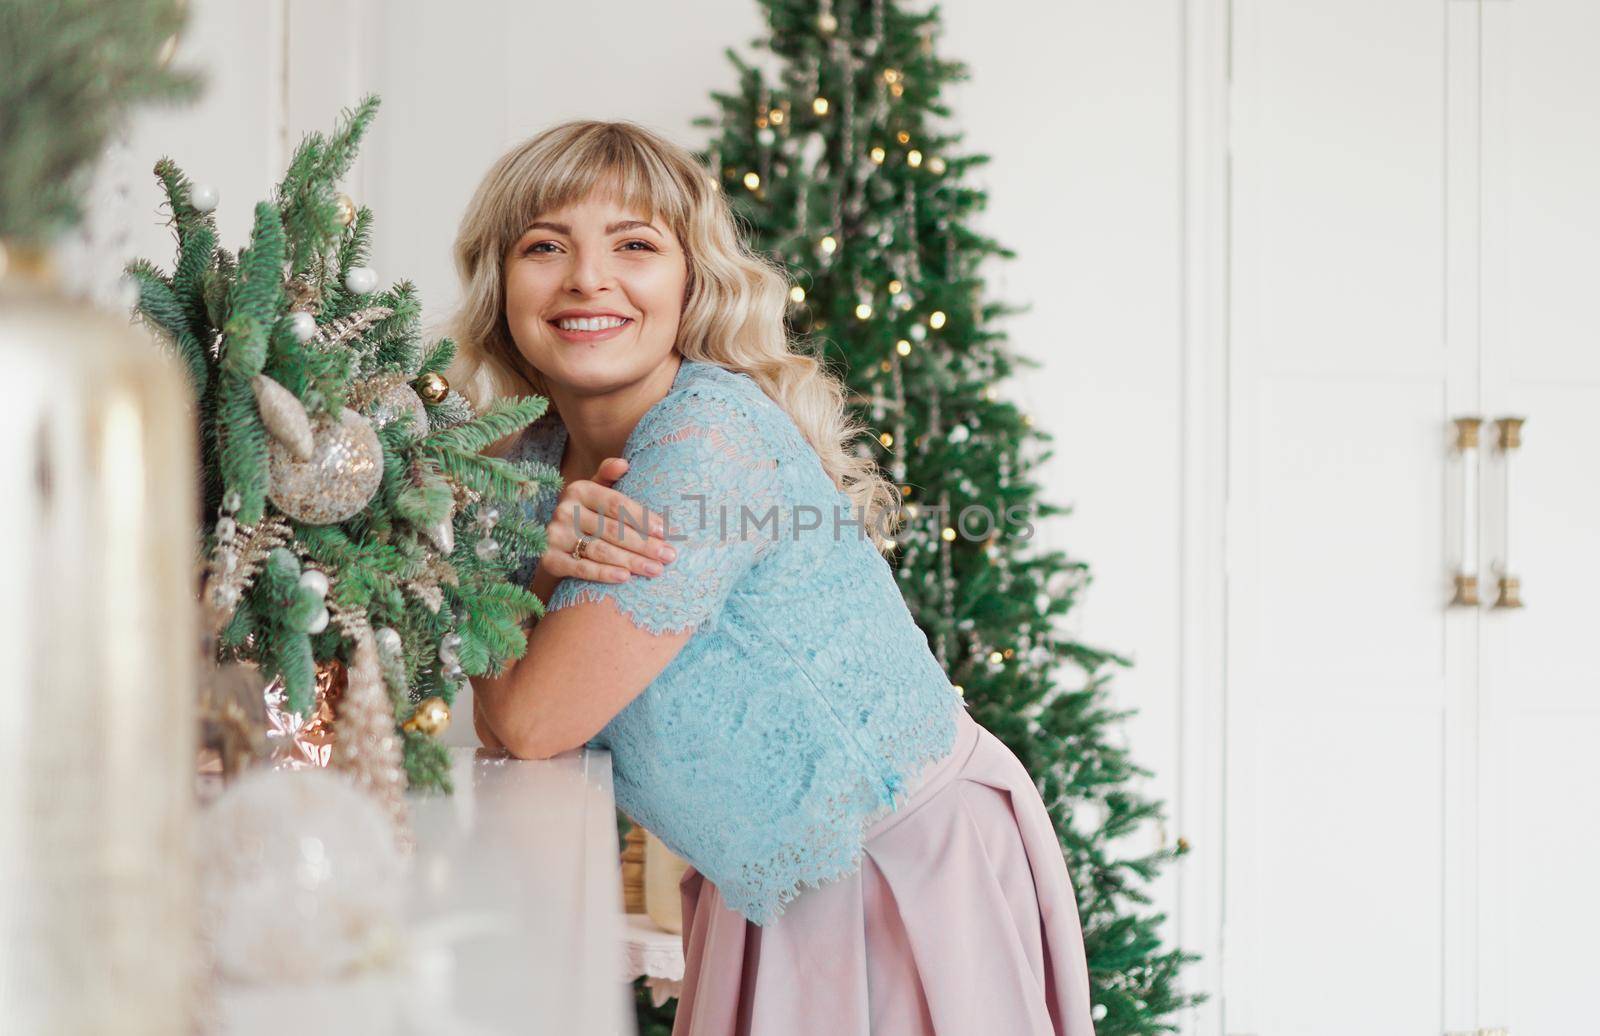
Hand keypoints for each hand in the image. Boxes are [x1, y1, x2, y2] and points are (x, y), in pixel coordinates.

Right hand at [539, 457, 677, 583]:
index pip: (617, 505)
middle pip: (612, 530)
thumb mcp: (595, 490)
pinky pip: (581, 568)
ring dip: (631, 562)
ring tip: (656, 570)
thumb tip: (624, 464)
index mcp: (579, 490)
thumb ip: (608, 475)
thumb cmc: (586, 513)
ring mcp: (556, 536)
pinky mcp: (549, 559)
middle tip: (669, 556)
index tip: (667, 532)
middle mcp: (565, 510)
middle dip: (644, 544)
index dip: (643, 518)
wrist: (552, 540)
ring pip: (601, 550)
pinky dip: (603, 574)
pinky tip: (625, 578)